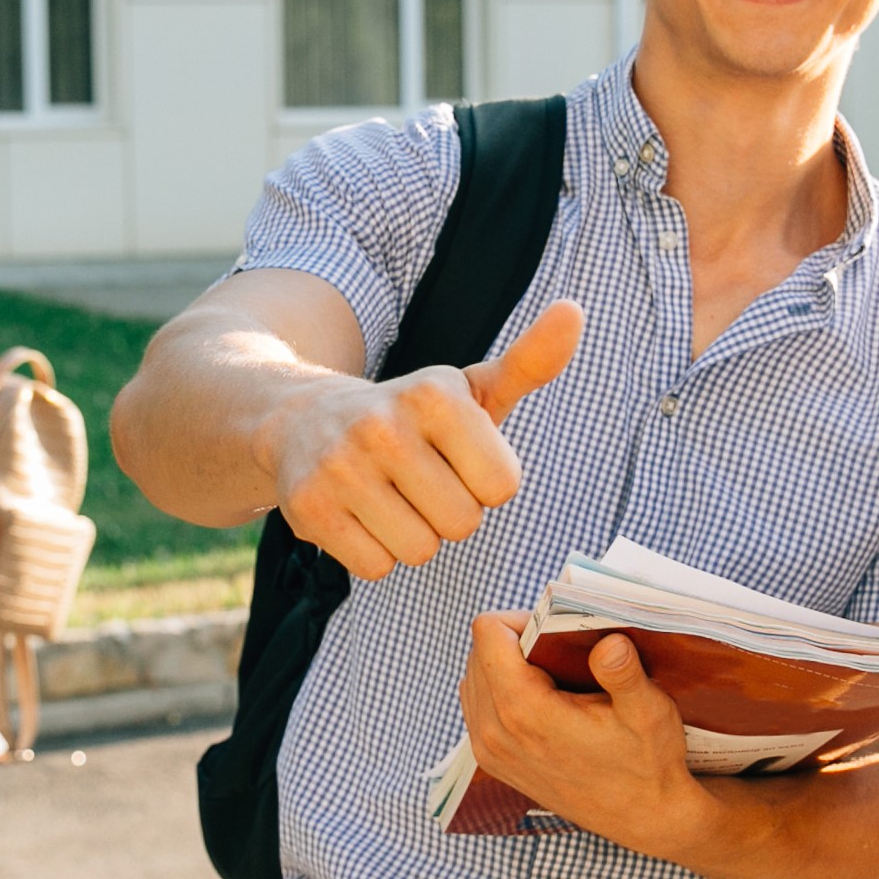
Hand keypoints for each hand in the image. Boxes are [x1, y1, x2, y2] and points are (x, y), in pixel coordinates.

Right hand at [262, 301, 583, 578]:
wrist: (303, 420)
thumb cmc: (410, 416)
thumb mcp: (470, 389)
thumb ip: (530, 363)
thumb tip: (575, 312)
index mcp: (435, 394)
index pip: (503, 486)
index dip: (484, 482)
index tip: (456, 459)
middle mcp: (383, 425)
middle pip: (462, 523)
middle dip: (448, 512)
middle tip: (419, 481)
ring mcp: (341, 466)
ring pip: (419, 550)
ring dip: (411, 535)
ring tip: (389, 497)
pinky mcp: (309, 507)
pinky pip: (376, 566)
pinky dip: (374, 552)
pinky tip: (359, 514)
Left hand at [457, 614, 707, 855]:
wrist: (642, 818)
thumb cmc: (647, 763)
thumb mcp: (648, 713)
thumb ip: (624, 674)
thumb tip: (608, 641)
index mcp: (524, 712)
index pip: (487, 634)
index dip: (520, 620)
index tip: (556, 632)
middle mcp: (494, 732)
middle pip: (478, 653)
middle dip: (514, 642)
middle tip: (560, 652)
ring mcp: (489, 752)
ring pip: (473, 679)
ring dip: (505, 667)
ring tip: (551, 676)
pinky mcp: (493, 763)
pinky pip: (476, 708)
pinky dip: (500, 692)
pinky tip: (540, 700)